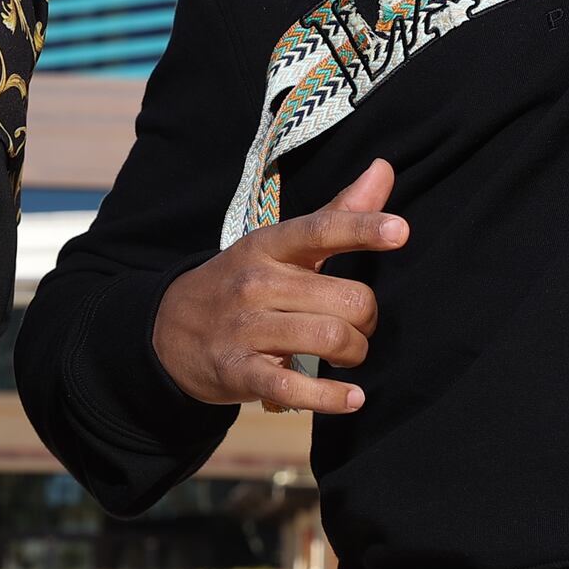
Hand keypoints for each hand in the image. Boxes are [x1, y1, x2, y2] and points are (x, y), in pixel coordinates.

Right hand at [152, 160, 404, 413]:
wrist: (168, 331)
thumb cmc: (243, 283)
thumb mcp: (280, 245)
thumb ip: (337, 213)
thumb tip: (384, 169)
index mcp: (269, 245)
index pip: (320, 229)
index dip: (362, 228)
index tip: (400, 231)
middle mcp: (257, 282)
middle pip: (345, 298)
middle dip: (367, 319)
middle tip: (359, 325)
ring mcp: (245, 327)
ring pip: (329, 339)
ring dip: (354, 353)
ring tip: (349, 354)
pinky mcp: (239, 371)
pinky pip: (294, 386)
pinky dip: (331, 397)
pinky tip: (353, 398)